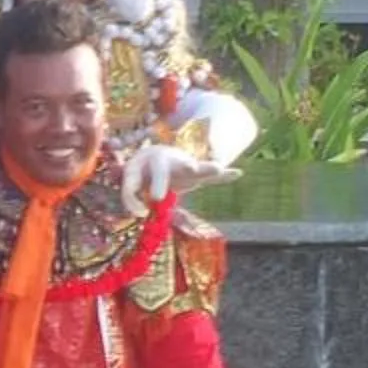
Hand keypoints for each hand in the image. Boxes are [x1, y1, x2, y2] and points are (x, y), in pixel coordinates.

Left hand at [120, 142, 236, 213]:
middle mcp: (165, 161)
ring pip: (194, 169)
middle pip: (162, 170)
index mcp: (143, 161)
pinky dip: (224, 176)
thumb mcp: (130, 179)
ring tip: (217, 167)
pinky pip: (211, 177)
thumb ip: (131, 196)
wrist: (158, 153)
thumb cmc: (142, 169)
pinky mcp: (197, 175)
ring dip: (204, 169)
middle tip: (156, 197)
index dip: (131, 198)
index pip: (133, 180)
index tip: (138, 214)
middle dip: (159, 181)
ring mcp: (184, 167)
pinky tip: (237, 173)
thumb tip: (139, 214)